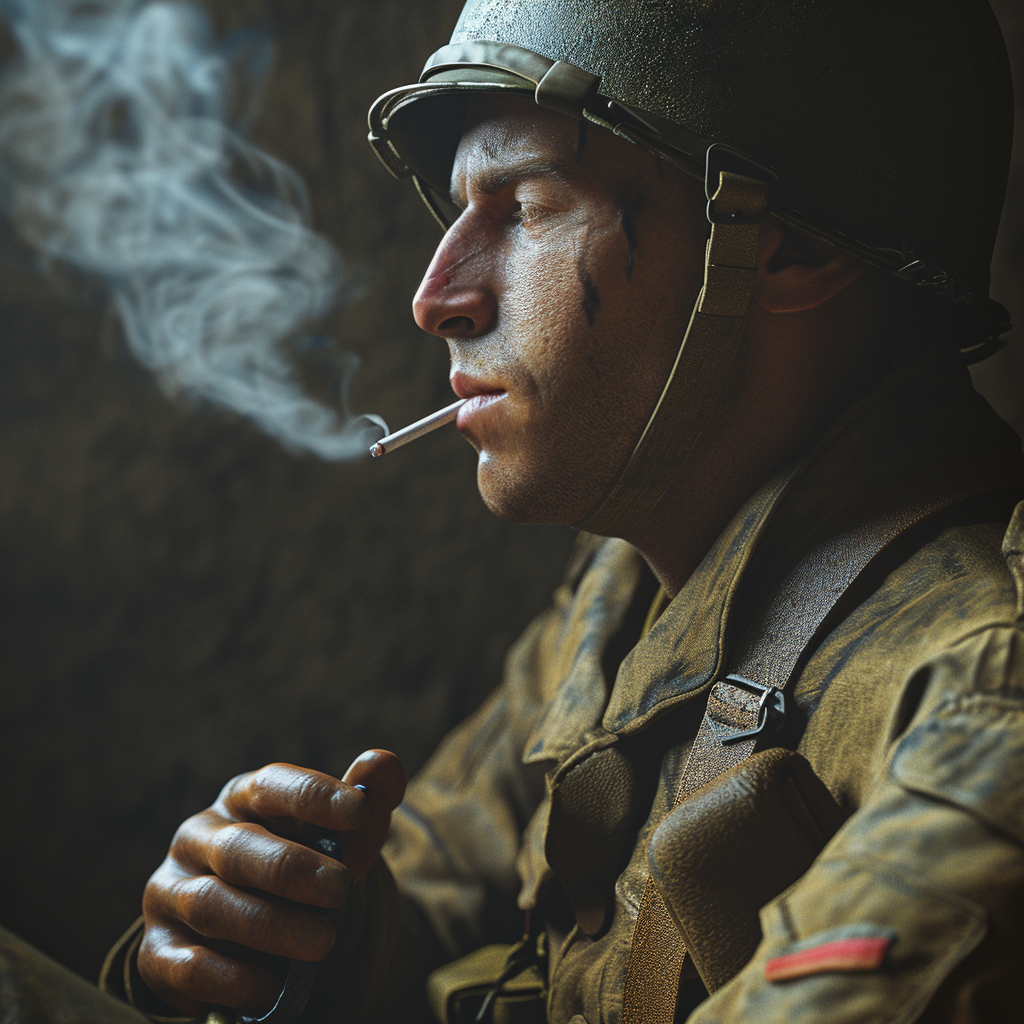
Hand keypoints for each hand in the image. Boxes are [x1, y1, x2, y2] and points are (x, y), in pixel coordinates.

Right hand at [137, 750, 405, 1014]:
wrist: (258, 933)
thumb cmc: (307, 863)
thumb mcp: (342, 835)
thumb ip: (367, 799)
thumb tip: (385, 763)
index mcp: (245, 796)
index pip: (275, 785)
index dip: (316, 795)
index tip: (360, 812)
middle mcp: (199, 836)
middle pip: (238, 847)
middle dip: (291, 869)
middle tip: (340, 890)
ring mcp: (171, 891)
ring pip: (212, 905)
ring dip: (270, 926)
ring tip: (323, 943)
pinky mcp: (157, 951)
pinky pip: (188, 965)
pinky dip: (233, 979)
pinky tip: (274, 989)